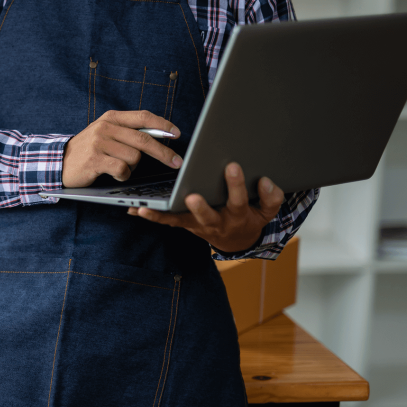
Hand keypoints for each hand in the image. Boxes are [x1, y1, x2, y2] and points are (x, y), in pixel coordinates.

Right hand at [62, 110, 182, 187]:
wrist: (60, 162)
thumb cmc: (89, 150)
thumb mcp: (106, 133)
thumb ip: (128, 131)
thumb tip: (159, 135)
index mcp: (111, 117)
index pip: (143, 117)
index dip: (163, 124)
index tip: (177, 134)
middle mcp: (105, 127)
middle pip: (144, 139)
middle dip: (164, 153)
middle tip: (176, 163)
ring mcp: (99, 143)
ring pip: (134, 157)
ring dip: (132, 167)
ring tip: (120, 167)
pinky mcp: (94, 160)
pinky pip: (121, 169)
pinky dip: (123, 176)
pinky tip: (114, 175)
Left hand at [127, 162, 284, 252]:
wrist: (238, 241)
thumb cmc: (250, 218)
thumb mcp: (267, 212)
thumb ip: (270, 198)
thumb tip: (265, 181)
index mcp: (238, 215)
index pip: (238, 200)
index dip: (236, 185)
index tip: (232, 166)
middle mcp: (217, 222)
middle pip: (208, 215)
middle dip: (200, 206)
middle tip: (191, 196)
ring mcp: (198, 225)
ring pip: (179, 221)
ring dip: (162, 215)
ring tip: (144, 208)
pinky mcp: (185, 224)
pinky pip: (168, 221)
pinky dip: (153, 216)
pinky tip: (135, 210)